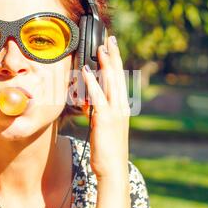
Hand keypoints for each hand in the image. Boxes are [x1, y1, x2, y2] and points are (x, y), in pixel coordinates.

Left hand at [81, 36, 130, 179]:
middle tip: (110, 39)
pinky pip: (98, 96)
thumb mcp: (104, 127)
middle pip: (118, 76)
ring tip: (100, 47)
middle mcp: (121, 107)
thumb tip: (90, 102)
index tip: (112, 48)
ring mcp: (115, 112)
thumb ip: (99, 112)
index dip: (116, 63)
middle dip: (114, 56)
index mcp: (122, 108)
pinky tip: (86, 70)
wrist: (112, 168)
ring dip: (105, 63)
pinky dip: (92, 81)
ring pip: (111, 82)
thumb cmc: (107, 150)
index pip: (120, 80)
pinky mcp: (105, 118)